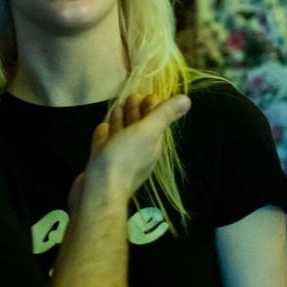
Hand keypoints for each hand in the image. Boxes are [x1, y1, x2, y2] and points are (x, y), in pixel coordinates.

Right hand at [72, 94, 190, 205]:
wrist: (99, 191)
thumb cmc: (124, 159)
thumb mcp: (147, 132)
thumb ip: (164, 115)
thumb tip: (187, 100)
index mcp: (151, 144)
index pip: (155, 121)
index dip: (152, 106)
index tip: (146, 94)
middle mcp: (137, 151)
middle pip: (138, 126)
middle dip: (136, 111)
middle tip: (131, 96)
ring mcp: (118, 158)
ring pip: (120, 135)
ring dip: (120, 120)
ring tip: (116, 107)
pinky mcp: (101, 163)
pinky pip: (104, 145)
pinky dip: (104, 135)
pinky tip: (102, 127)